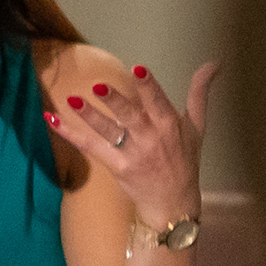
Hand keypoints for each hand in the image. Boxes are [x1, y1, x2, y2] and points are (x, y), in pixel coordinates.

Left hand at [49, 57, 215, 225]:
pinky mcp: (117, 167)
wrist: (174, 202)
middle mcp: (152, 139)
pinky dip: (70, 134)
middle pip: (130, 117)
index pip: (158, 102)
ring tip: (72, 100)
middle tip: (97, 86)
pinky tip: (52, 119)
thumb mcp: (197, 126)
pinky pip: (90, 148)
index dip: (148, 86)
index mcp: (170, 125)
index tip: (138, 68)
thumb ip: (200, 93)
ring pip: (108, 132)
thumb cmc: (185, 160)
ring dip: (89, 117)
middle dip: (115, 101)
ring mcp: (133, 154)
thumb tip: (213, 63)